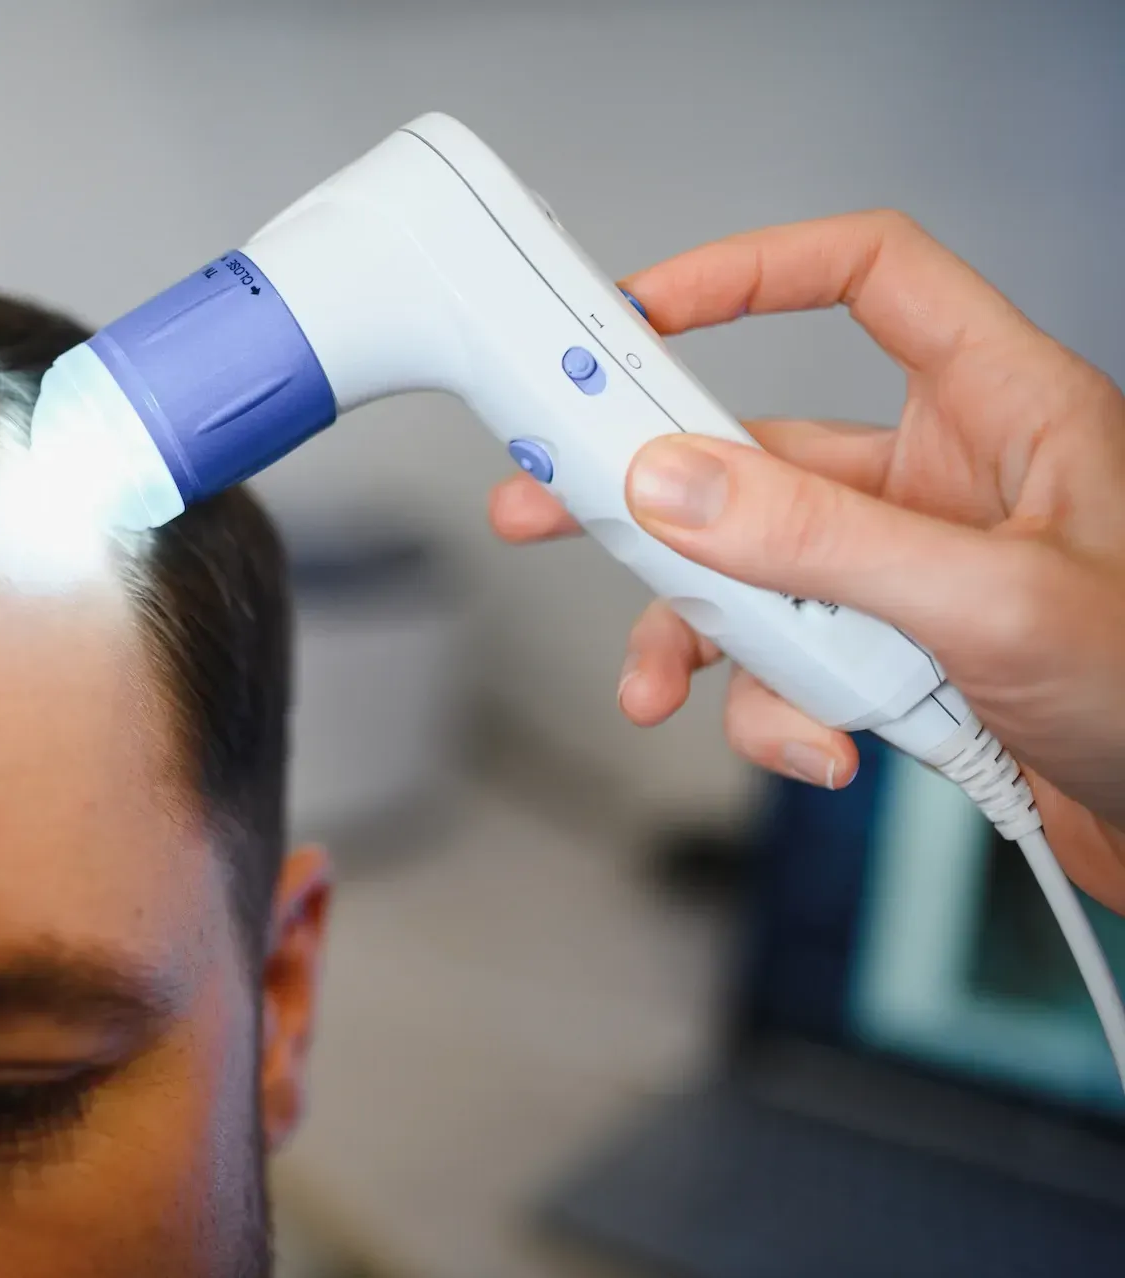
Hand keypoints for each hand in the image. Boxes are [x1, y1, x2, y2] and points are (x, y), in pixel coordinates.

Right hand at [488, 210, 1124, 909]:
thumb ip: (825, 541)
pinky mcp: (890, 654)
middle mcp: (944, 477)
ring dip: (701, 634)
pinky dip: (776, 711)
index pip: (870, 277)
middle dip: (654, 490)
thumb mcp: (989, 602)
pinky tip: (816, 747)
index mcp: (1002, 407)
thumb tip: (679, 487)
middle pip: (762, 445)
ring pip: (754, 572)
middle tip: (554, 499)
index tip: (643, 311)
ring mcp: (909, 569)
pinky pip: (788, 661)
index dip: (754, 271)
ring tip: (657, 684)